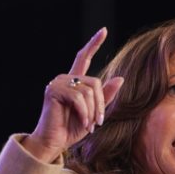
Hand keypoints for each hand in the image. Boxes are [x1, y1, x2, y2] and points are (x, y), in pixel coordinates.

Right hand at [23, 27, 124, 161]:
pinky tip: (82, 123)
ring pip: (88, 91)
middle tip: (97, 122)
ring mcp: (58, 83)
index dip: (94, 43)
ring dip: (92, 111)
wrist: (54, 143)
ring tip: (88, 125)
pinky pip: (79, 98)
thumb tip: (120, 78)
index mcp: (74, 82)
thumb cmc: (72, 129)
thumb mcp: (94, 113)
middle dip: (100, 104)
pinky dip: (84, 113)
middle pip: (95, 82)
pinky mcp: (53, 91)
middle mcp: (65, 79)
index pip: (84, 58)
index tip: (104, 30)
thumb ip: (105, 96)